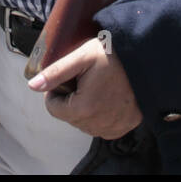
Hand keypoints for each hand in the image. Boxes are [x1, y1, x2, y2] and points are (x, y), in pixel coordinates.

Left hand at [27, 37, 143, 139]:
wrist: (147, 57)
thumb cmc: (114, 54)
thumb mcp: (82, 56)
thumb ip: (56, 72)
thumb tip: (33, 85)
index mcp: (83, 108)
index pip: (53, 108)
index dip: (55, 90)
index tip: (67, 76)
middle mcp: (98, 124)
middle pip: (69, 116)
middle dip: (70, 98)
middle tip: (83, 77)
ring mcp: (113, 127)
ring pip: (85, 122)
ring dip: (84, 108)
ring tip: (95, 84)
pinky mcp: (125, 126)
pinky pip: (103, 126)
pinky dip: (100, 114)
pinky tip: (106, 96)